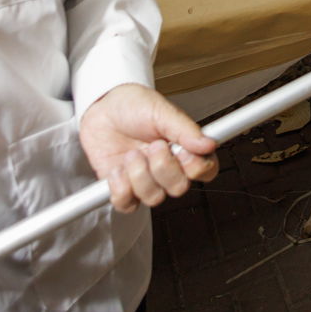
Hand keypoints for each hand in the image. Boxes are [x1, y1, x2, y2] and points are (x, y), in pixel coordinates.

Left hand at [79, 83, 217, 212]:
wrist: (102, 109)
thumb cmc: (133, 106)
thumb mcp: (161, 111)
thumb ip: (185, 129)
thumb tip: (208, 144)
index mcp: (185, 149)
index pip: (206, 171)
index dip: (196, 166)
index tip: (182, 150)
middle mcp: (168, 168)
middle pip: (179, 187)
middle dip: (163, 167)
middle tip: (154, 146)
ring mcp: (146, 181)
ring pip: (154, 198)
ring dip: (139, 174)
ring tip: (131, 154)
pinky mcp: (124, 189)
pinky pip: (127, 204)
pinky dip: (120, 187)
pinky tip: (117, 168)